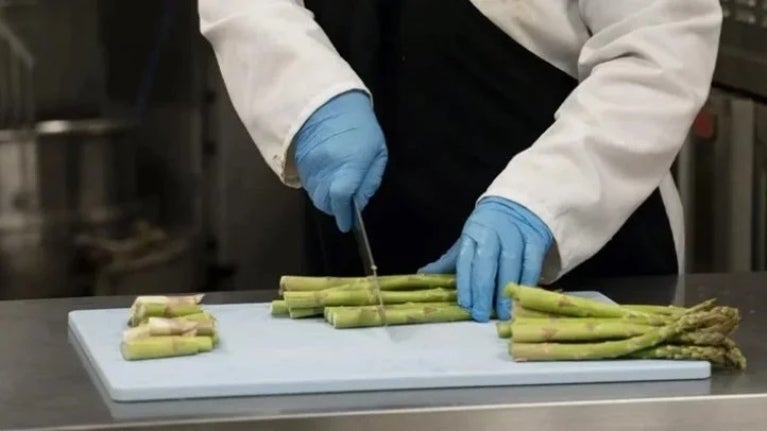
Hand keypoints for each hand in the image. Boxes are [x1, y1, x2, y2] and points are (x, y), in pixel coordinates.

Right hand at [293, 90, 387, 231]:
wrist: (326, 102)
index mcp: (349, 165)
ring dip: (327, 198)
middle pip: (326, 203)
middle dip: (336, 208)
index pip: (342, 199)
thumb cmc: (359, 126)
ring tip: (337, 187)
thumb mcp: (377, 150)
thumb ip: (369, 179)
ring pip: (316, 196)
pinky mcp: (299, 164)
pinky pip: (309, 185)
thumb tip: (359, 202)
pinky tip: (327, 176)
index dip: (345, 215)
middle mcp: (326, 169)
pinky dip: (318, 187)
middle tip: (346, 202)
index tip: (347, 224)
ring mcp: (310, 167)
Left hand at [419, 197, 552, 320]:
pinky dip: (527, 281)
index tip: (467, 305)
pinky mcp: (535, 238)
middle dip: (483, 290)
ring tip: (503, 312)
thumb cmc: (489, 229)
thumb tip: (423, 275)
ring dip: (506, 290)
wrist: (518, 204)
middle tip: (482, 314)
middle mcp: (492, 233)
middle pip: (486, 263)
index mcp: (472, 234)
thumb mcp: (468, 241)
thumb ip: (451, 261)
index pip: (466, 260)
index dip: (466, 284)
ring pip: (510, 263)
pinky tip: (522, 297)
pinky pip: (531, 262)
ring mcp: (515, 234)